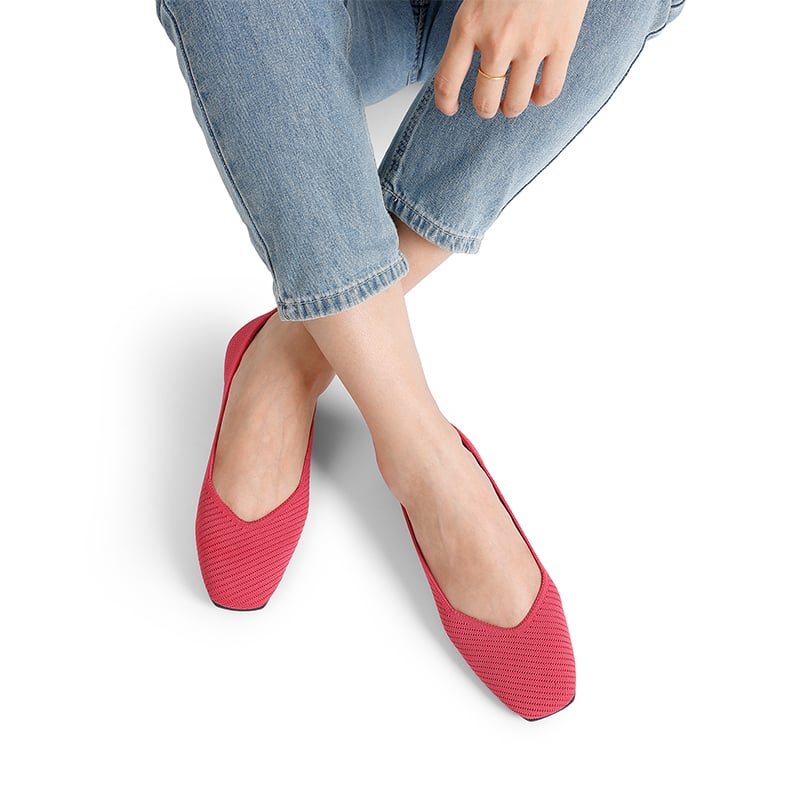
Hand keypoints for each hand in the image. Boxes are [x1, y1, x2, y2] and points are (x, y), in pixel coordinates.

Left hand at [434, 0, 589, 118]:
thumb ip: (468, 26)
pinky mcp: (562, 43)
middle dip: (485, 108)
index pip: (447, 83)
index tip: (451, 108)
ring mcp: (531, 45)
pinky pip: (550, 90)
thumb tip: (462, 55)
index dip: (446, 104)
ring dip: (511, 108)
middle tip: (488, 103)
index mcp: (469, 25)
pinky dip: (541, 99)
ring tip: (512, 101)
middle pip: (484, 101)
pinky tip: (537, 92)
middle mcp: (498, 41)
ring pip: (516, 104)